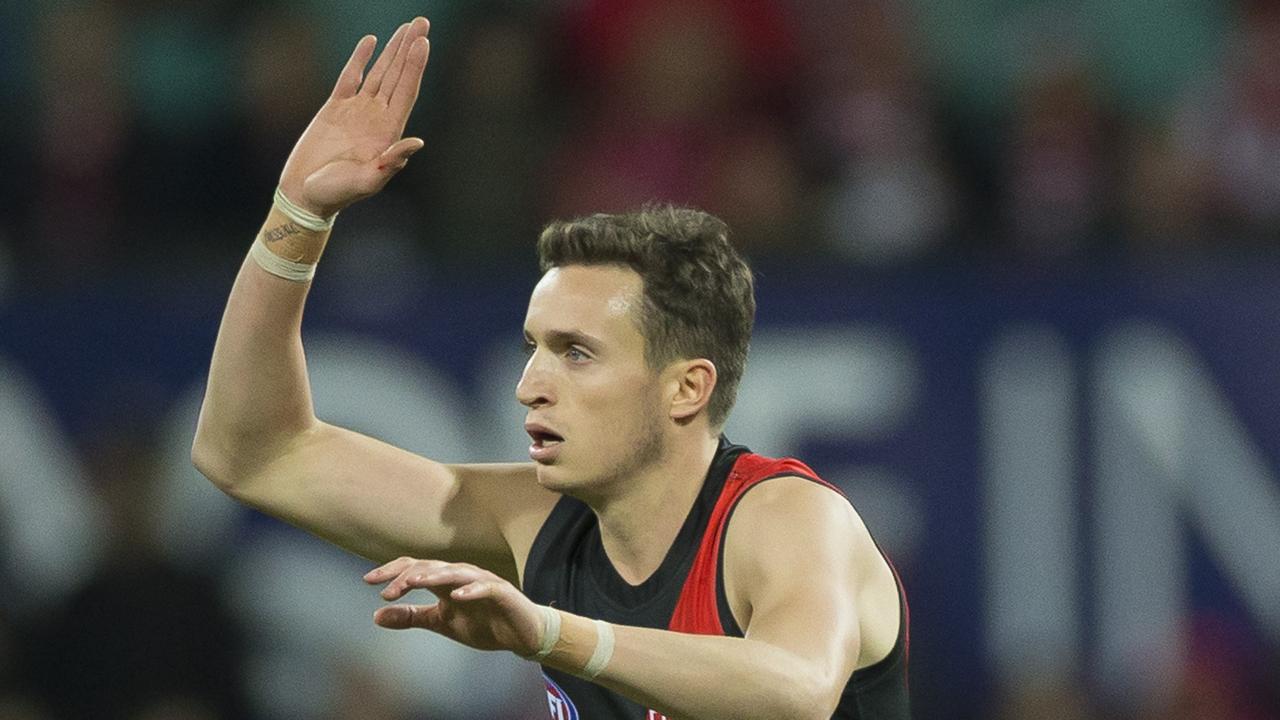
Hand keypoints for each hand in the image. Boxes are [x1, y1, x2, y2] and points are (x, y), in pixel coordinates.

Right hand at [278, 17, 430, 216]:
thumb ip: (390, 163)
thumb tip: (417, 142)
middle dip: (410, 49)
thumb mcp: (367, 182)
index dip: (415, 66)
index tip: (423, 42)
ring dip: (392, 50)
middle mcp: (378, 117)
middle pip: (398, 75)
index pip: (406, 92)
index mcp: (389, 132)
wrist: (307, 194)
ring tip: (406, 27)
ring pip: (379, 72)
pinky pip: (351, 76)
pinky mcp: (335, 107)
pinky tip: (371, 41)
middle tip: (422, 22)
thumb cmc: (338, 194)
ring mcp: (358, 110)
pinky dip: (360, 58)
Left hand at [364, 557, 544, 655]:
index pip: (414, 568)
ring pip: (455, 572)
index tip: (367, 581)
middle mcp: (460, 575)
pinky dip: (471, 589)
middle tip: (386, 591)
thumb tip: (376, 616)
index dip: (391, 572)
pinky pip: (486, 587)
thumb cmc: (482, 623)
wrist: (521, 634)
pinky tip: (457, 595)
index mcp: (444, 581)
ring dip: (435, 575)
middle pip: (430, 566)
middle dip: (407, 576)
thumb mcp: (441, 622)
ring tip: (415, 582)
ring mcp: (482, 581)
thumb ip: (412, 616)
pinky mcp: (502, 592)